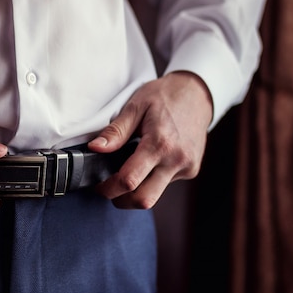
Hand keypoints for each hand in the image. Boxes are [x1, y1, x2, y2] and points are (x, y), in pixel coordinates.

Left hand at [88, 71, 212, 208]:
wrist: (197, 92)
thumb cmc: (165, 96)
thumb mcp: (135, 106)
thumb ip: (115, 131)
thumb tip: (95, 149)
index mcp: (159, 143)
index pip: (129, 180)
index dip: (108, 188)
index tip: (99, 185)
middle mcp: (176, 160)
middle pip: (143, 200)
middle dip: (122, 200)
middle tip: (110, 188)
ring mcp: (186, 167)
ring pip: (155, 195)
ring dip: (137, 191)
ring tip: (128, 171)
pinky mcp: (191, 170)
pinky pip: (165, 184)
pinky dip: (151, 180)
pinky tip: (149, 163)